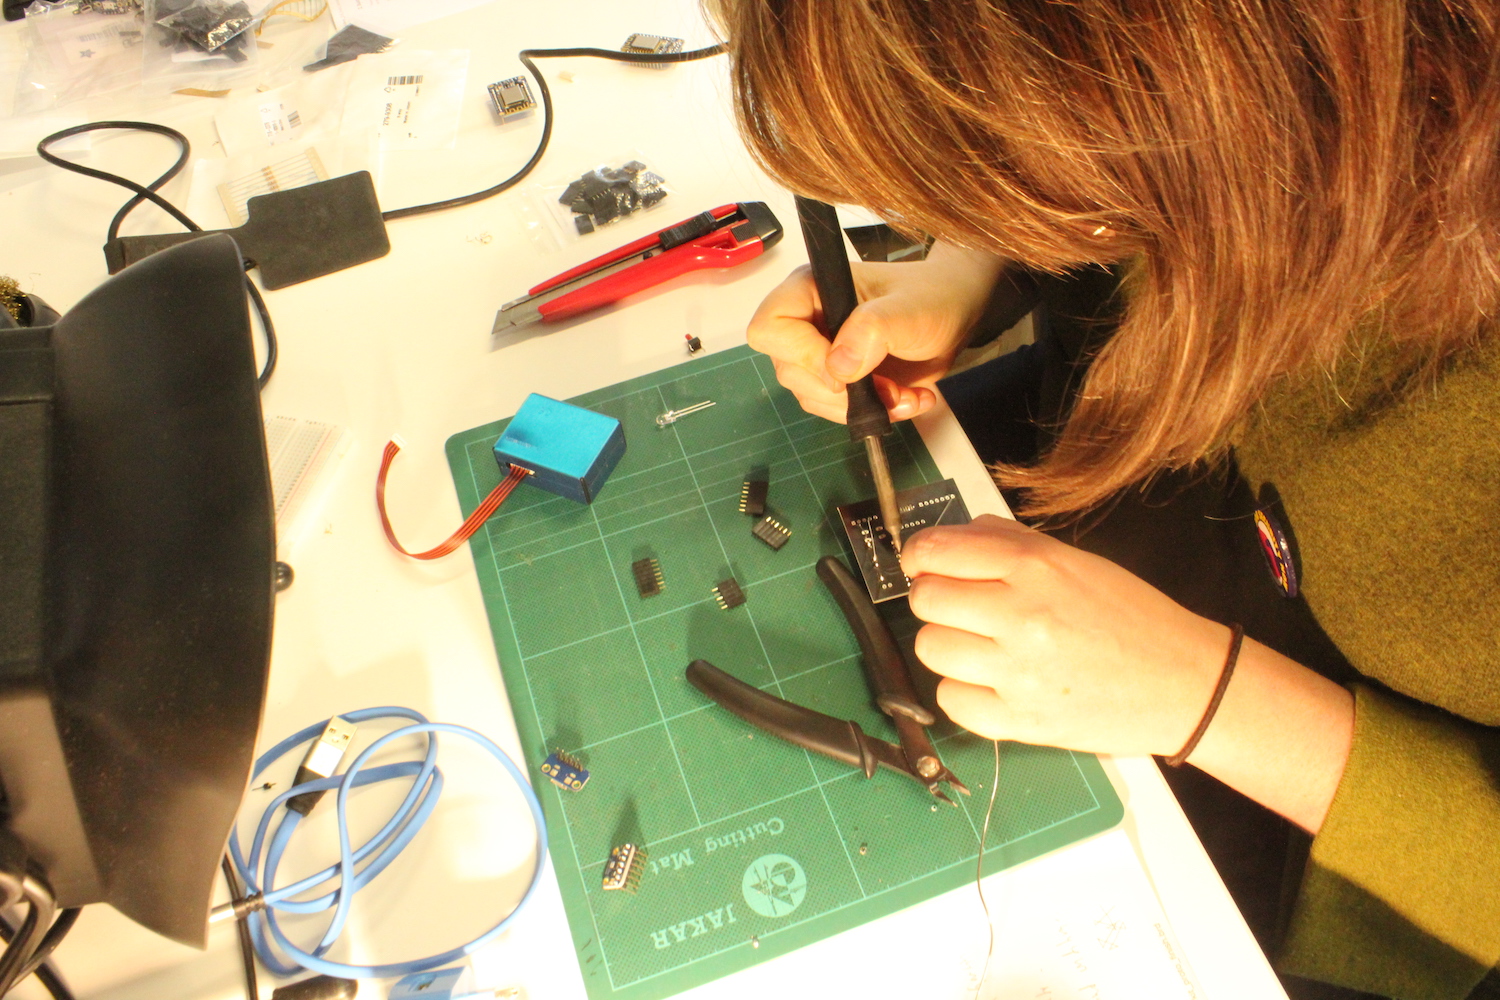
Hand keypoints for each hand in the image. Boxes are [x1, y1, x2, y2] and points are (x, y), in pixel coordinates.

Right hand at [746, 243, 1005, 422]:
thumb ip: (873, 330)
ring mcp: (818, 354)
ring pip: (813, 397)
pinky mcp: (836, 380)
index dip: (799, 355)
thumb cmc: (932, 298)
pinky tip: (905, 399)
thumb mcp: (910, 310)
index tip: (843, 370)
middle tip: (890, 386)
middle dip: (842, 391)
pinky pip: (836, 410)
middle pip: (789, 370)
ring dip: (862, 406)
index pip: (770, 327)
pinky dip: (872, 413)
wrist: (956, 314)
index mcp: (810, 289)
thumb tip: (838, 368)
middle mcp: (805, 322)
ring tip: (905, 394)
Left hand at [901, 515, 1230, 756]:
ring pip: (931, 649)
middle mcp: (1022, 616)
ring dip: (948, 644)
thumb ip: (1009, 543)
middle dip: (935, 599)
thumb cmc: (1131, 617)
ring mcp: (1018, 673)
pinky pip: (951, 700)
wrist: (1184, 682)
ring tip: (982, 645)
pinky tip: (992, 681)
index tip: (923, 563)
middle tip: (961, 606)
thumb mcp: (1074, 560)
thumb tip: (953, 538)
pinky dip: (963, 690)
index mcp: (1035, 566)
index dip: (919, 556)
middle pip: (925, 601)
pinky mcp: (1020, 721)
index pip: (937, 551)